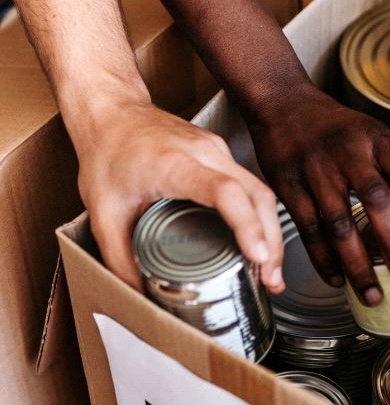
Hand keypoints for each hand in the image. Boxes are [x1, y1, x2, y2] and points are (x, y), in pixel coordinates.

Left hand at [76, 103, 283, 291]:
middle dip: (271, 242)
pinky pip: (252, 185)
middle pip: (258, 196)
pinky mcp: (222, 154)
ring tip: (268, 272)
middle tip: (269, 280)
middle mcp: (206, 153)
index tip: (258, 257)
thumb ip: (120, 257)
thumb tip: (141, 294)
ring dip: (271, 232)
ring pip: (262, 191)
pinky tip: (257, 242)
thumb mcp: (102, 212)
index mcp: (175, 164)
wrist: (111, 111)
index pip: (226, 192)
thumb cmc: (107, 151)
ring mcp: (219, 150)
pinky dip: (260, 217)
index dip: (247, 226)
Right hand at [247, 83, 389, 304]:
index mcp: (378, 141)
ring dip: (357, 263)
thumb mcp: (378, 133)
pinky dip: (323, 259)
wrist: (282, 104)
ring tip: (374, 293)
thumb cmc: (337, 125)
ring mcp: (316, 170)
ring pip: (339, 223)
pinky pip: (308, 229)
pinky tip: (338, 280)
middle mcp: (348, 154)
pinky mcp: (288, 186)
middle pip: (375, 202)